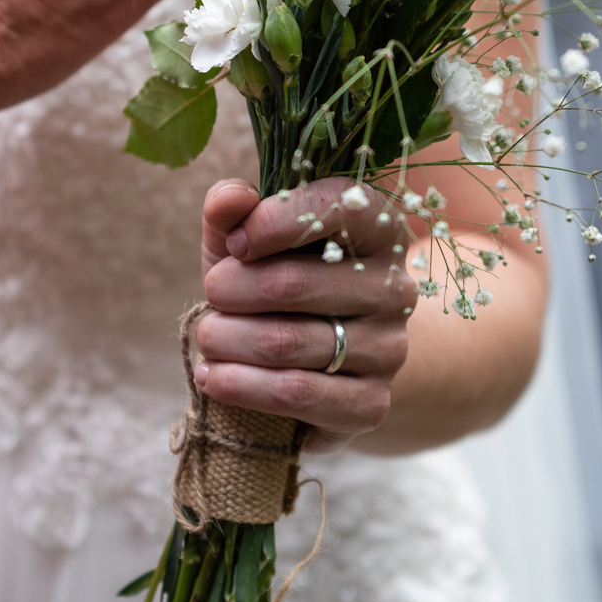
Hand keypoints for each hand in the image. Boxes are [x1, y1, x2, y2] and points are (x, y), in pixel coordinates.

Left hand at [195, 177, 417, 453]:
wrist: (322, 361)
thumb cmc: (280, 281)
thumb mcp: (254, 239)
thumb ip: (235, 210)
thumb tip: (228, 199)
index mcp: (378, 227)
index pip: (334, 207)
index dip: (270, 222)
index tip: (234, 243)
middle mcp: (394, 287)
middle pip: (291, 283)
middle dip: (230, 289)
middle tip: (211, 295)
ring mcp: (388, 348)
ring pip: (284, 342)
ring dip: (226, 339)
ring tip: (207, 336)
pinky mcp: (371, 403)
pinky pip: (295, 393)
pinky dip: (240, 385)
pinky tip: (212, 376)